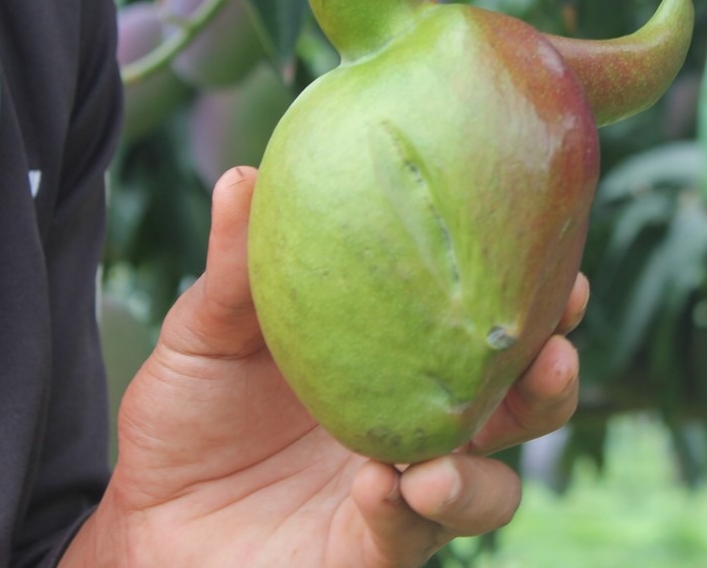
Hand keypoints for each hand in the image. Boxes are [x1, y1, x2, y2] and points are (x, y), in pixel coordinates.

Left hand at [63, 167, 586, 567]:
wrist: (144, 515)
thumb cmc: (188, 414)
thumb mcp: (205, 331)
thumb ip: (236, 267)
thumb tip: (243, 176)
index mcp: (401, 357)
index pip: (485, 324)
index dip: (537, 296)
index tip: (562, 260)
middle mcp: (421, 423)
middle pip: (522, 406)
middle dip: (551, 382)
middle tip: (554, 351)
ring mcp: (405, 491)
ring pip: (492, 491)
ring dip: (484, 475)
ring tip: (439, 461)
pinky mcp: (373, 551)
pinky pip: (411, 537)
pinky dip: (406, 511)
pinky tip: (379, 484)